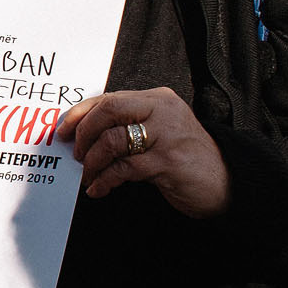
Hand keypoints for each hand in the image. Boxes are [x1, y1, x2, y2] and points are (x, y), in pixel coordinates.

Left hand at [58, 88, 231, 218]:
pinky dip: (105, 180)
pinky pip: (123, 168)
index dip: (80, 113)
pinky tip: (99, 189)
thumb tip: (83, 133)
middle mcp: (162, 111)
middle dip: (84, 133)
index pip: (109, 98)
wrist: (225, 181)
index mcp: (158, 99)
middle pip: (109, 111)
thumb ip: (130, 125)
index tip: (62, 130)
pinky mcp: (167, 162)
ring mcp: (166, 135)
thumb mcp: (160, 131)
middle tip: (75, 154)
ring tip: (88, 176)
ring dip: (92, 162)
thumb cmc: (186, 157)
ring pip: (113, 141)